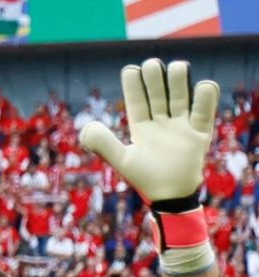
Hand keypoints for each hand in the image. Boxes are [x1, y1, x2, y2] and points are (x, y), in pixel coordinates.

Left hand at [78, 59, 218, 203]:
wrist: (170, 196)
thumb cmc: (144, 178)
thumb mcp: (122, 160)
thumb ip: (103, 144)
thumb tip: (87, 126)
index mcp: (142, 128)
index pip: (137, 102)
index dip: (134, 86)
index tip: (130, 70)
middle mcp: (162, 123)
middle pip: (159, 95)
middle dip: (156, 80)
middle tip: (152, 64)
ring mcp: (181, 127)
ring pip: (180, 99)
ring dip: (179, 83)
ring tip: (177, 67)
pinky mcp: (199, 134)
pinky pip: (204, 113)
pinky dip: (206, 99)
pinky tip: (204, 85)